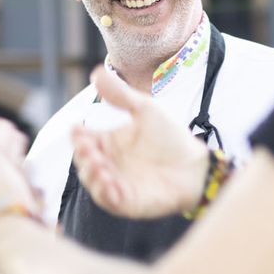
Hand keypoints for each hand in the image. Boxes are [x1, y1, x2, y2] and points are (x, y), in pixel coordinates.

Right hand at [70, 65, 209, 217]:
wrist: (196, 163)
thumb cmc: (170, 137)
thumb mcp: (145, 109)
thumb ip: (120, 94)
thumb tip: (96, 71)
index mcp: (107, 142)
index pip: (83, 140)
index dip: (78, 137)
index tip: (78, 129)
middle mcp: (108, 164)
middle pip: (84, 162)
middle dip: (83, 156)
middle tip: (89, 149)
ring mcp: (116, 184)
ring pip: (93, 183)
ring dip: (92, 175)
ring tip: (98, 165)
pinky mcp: (128, 203)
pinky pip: (110, 201)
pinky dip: (106, 193)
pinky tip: (109, 182)